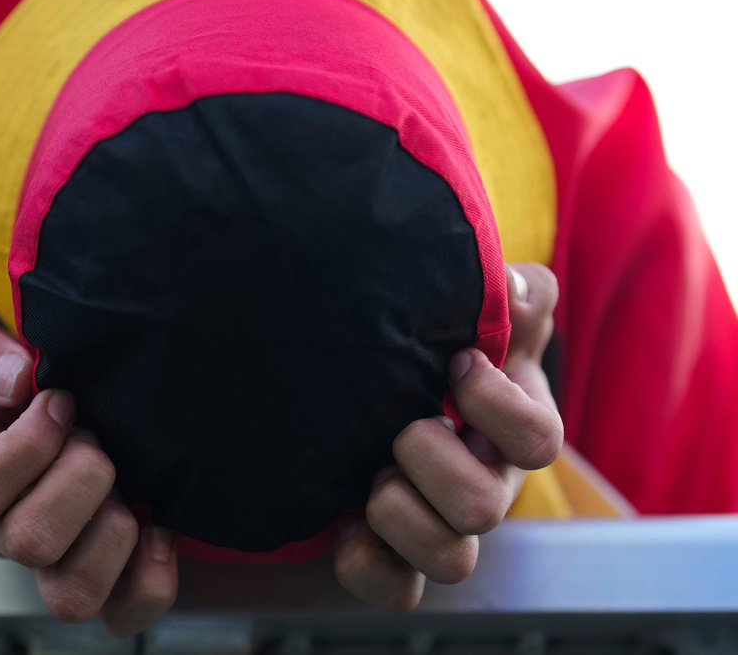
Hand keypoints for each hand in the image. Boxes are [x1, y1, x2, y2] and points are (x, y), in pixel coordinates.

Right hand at [0, 322, 177, 635]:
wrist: (63, 416)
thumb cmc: (20, 392)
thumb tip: (15, 381)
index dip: (30, 444)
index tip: (61, 401)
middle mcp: (9, 534)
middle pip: (31, 543)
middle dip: (83, 477)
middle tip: (97, 440)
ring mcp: (59, 565)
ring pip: (73, 596)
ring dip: (114, 532)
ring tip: (128, 488)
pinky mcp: (110, 583)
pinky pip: (127, 615)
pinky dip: (152, 577)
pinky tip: (159, 528)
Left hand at [333, 263, 562, 610]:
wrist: (367, 395)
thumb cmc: (434, 354)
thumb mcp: (477, 317)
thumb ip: (513, 296)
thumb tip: (513, 291)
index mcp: (511, 431)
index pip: (539, 440)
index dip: (493, 404)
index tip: (451, 362)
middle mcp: (486, 487)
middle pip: (485, 508)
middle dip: (428, 458)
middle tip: (399, 424)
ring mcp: (444, 530)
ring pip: (451, 561)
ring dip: (398, 510)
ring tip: (369, 473)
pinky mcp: (398, 561)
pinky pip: (396, 591)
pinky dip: (365, 559)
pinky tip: (343, 519)